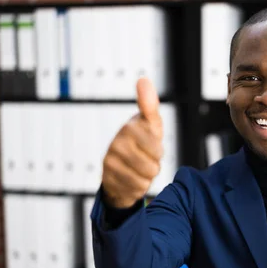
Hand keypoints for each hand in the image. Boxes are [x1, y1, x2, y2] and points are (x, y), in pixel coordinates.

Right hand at [102, 77, 163, 207]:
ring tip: (140, 168)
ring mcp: (110, 162)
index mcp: (129, 128)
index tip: (154, 147)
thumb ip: (149, 105)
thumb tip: (142, 79)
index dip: (158, 149)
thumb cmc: (141, 142)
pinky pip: (135, 188)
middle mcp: (116, 144)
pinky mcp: (108, 180)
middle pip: (152, 164)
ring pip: (144, 177)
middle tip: (147, 159)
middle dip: (154, 164)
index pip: (154, 143)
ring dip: (147, 176)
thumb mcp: (150, 124)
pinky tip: (132, 178)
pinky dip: (138, 186)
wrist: (121, 168)